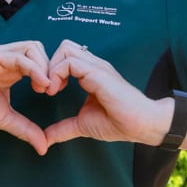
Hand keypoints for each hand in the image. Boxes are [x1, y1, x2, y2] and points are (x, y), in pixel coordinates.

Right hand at [0, 41, 51, 154]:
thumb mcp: (5, 118)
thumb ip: (25, 129)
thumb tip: (43, 147)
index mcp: (12, 69)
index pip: (40, 60)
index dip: (51, 73)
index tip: (53, 93)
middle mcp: (7, 59)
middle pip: (39, 49)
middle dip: (52, 67)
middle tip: (52, 90)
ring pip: (33, 48)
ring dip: (45, 66)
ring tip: (45, 87)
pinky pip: (19, 57)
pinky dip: (34, 68)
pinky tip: (39, 85)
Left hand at [43, 40, 168, 147]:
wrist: (141, 125)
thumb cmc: (118, 122)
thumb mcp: (82, 125)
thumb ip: (63, 129)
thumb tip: (45, 139)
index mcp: (90, 73)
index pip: (65, 57)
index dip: (51, 71)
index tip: (47, 92)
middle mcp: (93, 66)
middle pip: (64, 47)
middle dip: (48, 65)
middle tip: (46, 88)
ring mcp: (96, 67)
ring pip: (65, 49)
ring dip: (51, 68)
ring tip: (50, 90)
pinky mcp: (97, 73)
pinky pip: (70, 62)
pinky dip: (56, 74)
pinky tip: (56, 92)